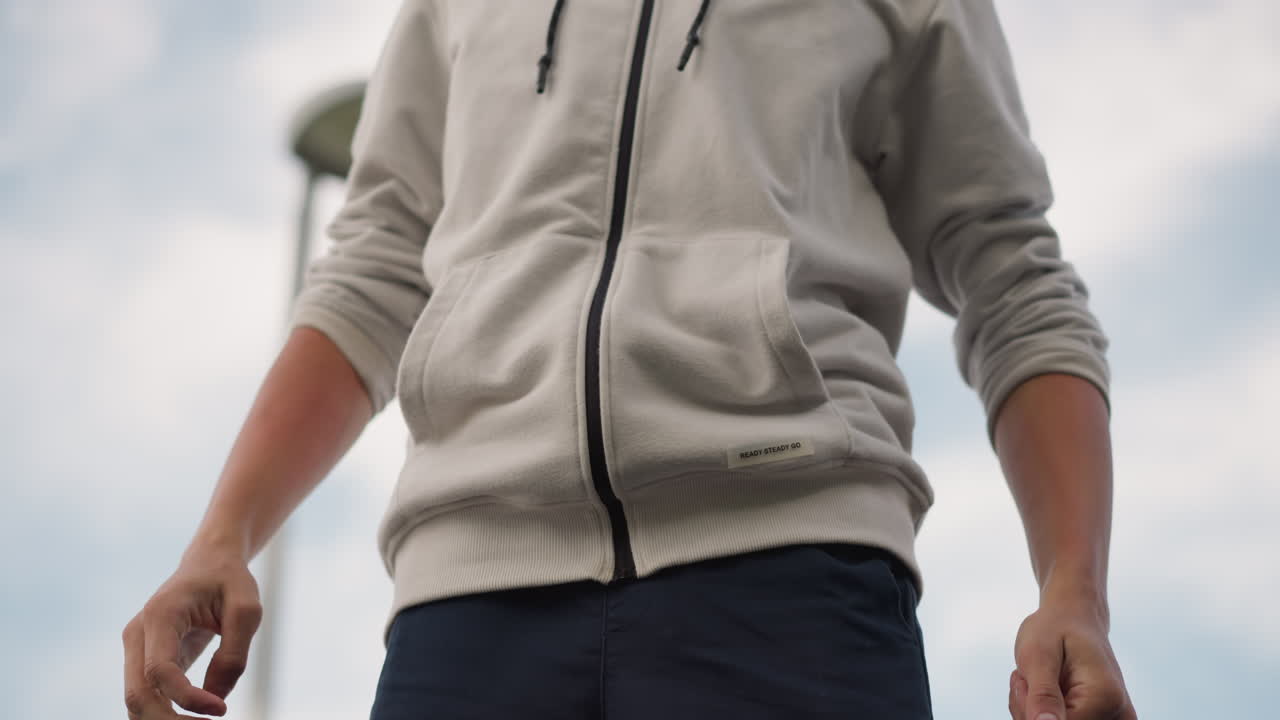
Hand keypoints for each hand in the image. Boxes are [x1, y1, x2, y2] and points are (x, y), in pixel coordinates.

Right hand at [122, 545, 262, 718]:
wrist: (209, 562)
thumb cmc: (229, 580)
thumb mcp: (247, 608)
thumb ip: (234, 654)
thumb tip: (217, 698)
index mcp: (161, 614)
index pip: (160, 670)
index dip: (187, 698)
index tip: (221, 711)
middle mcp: (138, 633)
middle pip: (137, 695)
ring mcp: (137, 648)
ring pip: (136, 701)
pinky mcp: (145, 660)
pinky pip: (148, 696)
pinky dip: (167, 714)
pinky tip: (197, 718)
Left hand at [1007, 594, 1136, 719]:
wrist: (1075, 618)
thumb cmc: (1055, 629)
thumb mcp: (1039, 655)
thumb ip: (1043, 694)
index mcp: (1105, 698)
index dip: (1028, 709)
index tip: (1024, 679)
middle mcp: (1120, 715)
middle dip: (1030, 711)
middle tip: (1028, 679)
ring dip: (1035, 712)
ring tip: (1037, 681)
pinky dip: (1044, 714)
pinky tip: (1046, 690)